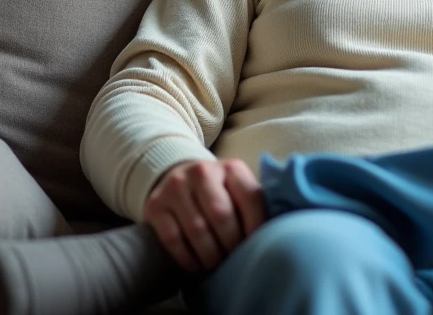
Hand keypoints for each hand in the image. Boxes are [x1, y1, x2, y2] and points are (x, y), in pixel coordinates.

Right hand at [143, 158, 266, 271]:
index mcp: (231, 168)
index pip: (250, 198)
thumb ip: (254, 206)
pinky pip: (173, 238)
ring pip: (196, 229)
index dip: (256, 228)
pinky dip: (187, 257)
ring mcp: (176, 187)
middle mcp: (203, 172)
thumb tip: (277, 236)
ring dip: (209, 254)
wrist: (178, 176)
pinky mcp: (156, 205)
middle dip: (231, 245)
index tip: (258, 247)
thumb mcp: (238, 189)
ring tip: (216, 264)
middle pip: (221, 216)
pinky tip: (195, 265)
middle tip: (234, 260)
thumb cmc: (219, 192)